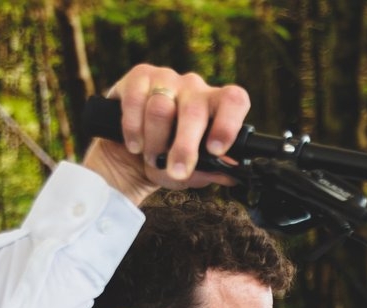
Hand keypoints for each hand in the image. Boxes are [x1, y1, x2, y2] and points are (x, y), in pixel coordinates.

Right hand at [83, 65, 252, 203]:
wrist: (132, 155)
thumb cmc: (169, 159)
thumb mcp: (192, 172)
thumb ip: (212, 172)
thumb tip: (230, 173)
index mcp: (216, 107)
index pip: (234, 100)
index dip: (227, 124)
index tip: (216, 150)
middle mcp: (194, 87)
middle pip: (193, 111)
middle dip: (184, 147)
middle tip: (177, 171)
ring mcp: (167, 78)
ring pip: (161, 109)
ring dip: (155, 142)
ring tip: (151, 158)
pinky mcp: (140, 76)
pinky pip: (135, 102)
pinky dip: (133, 129)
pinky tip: (135, 145)